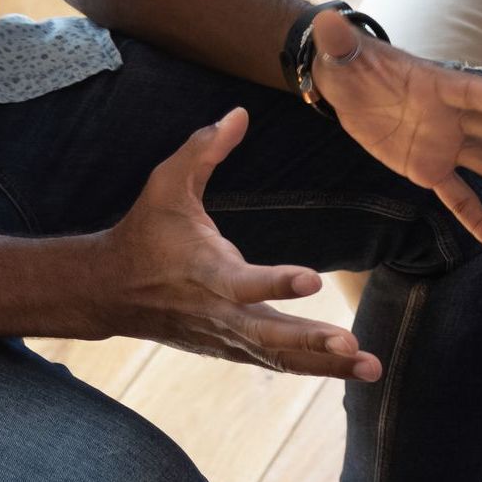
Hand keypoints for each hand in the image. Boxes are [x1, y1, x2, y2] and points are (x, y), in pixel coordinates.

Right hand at [99, 108, 381, 380]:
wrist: (110, 291)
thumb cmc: (146, 231)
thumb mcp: (166, 183)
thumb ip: (202, 149)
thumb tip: (239, 112)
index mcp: (205, 272)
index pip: (244, 283)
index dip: (277, 282)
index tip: (313, 279)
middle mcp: (219, 313)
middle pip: (269, 335)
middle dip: (311, 342)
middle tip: (350, 344)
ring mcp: (227, 337)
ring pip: (280, 357)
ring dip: (326, 365)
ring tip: (371, 368)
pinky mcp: (234, 349)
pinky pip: (278, 362)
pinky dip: (314, 368)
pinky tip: (353, 369)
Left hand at [310, 12, 481, 251]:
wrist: (347, 87)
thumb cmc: (351, 64)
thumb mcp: (339, 51)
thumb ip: (339, 42)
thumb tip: (326, 23)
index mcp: (438, 84)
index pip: (473, 93)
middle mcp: (452, 115)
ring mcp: (447, 144)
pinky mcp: (432, 169)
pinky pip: (459, 198)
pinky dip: (480, 221)